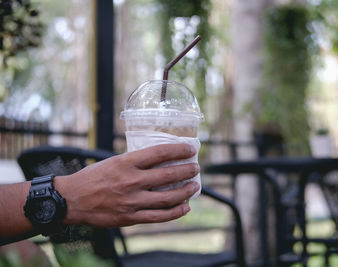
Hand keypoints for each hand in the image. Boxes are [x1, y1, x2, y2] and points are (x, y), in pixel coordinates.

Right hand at [54, 144, 199, 227]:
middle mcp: (130, 181)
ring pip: (167, 197)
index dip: (178, 151)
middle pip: (167, 175)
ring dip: (185, 191)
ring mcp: (131, 201)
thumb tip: (159, 159)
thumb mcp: (113, 161)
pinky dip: (175, 212)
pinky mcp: (129, 217)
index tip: (190, 150)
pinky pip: (158, 216)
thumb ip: (135, 162)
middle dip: (186, 171)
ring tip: (194, 186)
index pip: (159, 153)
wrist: (71, 200)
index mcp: (126, 163)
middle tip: (195, 168)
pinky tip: (185, 207)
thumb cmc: (92, 177)